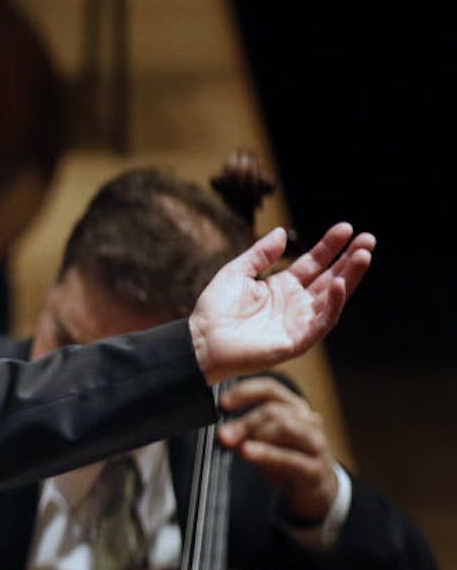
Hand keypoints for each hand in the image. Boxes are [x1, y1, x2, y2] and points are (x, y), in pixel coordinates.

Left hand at [188, 223, 373, 383]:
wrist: (201, 341)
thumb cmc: (215, 309)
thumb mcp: (237, 272)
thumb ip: (260, 254)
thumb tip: (282, 232)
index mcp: (282, 286)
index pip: (314, 263)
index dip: (330, 246)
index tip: (346, 228)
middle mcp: (296, 303)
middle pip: (330, 277)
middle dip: (350, 259)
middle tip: (368, 238)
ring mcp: (299, 322)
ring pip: (333, 297)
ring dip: (349, 277)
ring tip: (363, 255)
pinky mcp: (297, 341)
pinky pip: (322, 322)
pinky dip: (333, 304)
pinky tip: (340, 285)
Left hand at [217, 375, 337, 521]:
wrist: (317, 493)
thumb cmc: (288, 461)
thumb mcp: (264, 443)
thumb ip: (244, 434)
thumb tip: (222, 432)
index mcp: (295, 409)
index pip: (270, 389)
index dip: (245, 391)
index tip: (223, 403)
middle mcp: (308, 421)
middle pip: (273, 410)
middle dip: (244, 422)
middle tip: (222, 434)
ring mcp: (316, 444)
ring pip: (283, 426)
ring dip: (254, 433)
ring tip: (233, 442)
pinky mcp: (316, 469)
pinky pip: (289, 457)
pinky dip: (266, 453)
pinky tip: (247, 452)